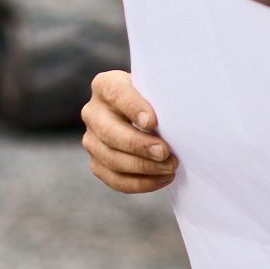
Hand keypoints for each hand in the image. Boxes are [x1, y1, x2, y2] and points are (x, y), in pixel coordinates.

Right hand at [81, 69, 178, 192]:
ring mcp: (92, 139)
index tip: (153, 122)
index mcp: (106, 85)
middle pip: (109, 132)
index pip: (117, 94)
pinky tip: (162, 179)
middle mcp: (92, 112)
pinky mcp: (97, 162)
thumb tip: (177, 118)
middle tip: (165, 153)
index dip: (134, 108)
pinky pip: (115, 179)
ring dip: (143, 167)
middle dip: (139, 145)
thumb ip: (161, 98)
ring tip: (169, 167)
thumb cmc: (156, 99)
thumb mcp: (157, 90)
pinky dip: (140, 183)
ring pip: (111, 159)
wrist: (148, 114)